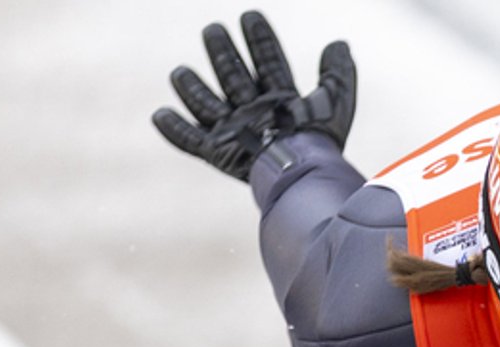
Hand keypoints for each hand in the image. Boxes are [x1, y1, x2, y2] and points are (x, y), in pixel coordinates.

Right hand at [153, 10, 355, 180]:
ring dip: (192, 88)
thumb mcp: (335, 104)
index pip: (268, 62)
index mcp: (280, 99)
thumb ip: (338, 75)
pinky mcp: (220, 153)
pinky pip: (192, 142)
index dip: (260, 40)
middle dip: (222, 53)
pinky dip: (175, 131)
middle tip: (213, 30)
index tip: (251, 17)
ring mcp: (235, 132)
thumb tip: (339, 44)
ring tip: (180, 72)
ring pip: (207, 105)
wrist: (304, 176)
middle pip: (233, 75)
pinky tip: (160, 115)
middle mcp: (255, 112)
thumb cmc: (320, 145)